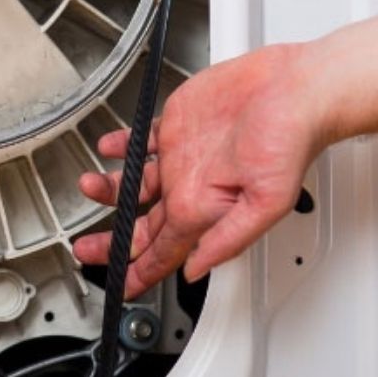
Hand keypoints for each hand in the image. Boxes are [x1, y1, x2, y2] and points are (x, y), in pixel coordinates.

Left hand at [72, 43, 330, 297]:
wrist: (293, 90)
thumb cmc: (290, 141)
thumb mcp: (266, 203)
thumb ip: (228, 239)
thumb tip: (196, 269)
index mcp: (203, 209)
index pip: (165, 252)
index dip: (141, 272)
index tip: (120, 286)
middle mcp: (189, 186)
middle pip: (142, 224)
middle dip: (111, 241)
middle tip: (84, 249)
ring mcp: (180, 156)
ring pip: (133, 182)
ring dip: (108, 188)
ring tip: (89, 185)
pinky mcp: (177, 125)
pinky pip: (140, 142)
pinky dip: (121, 146)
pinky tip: (110, 148)